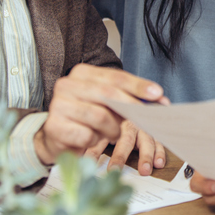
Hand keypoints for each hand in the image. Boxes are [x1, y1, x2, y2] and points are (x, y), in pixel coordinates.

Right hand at [34, 63, 166, 165]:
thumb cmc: (86, 117)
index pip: (115, 76)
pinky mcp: (54, 127)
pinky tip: (93, 140)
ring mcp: (58, 105)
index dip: (138, 85)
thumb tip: (159, 99)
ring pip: (99, 116)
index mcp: (82, 73)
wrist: (56, 137)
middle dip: (131, 106)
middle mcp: (67, 84)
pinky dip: (96, 140)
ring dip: (113, 129)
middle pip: (108, 93)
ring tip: (114, 134)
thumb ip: (128, 97)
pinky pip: (86, 135)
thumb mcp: (107, 103)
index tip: (158, 94)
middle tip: (144, 118)